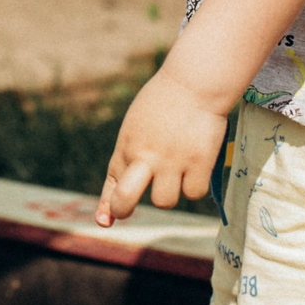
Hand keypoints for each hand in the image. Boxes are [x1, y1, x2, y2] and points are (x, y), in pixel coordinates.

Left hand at [97, 69, 228, 227]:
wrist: (195, 82)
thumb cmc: (165, 101)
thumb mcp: (138, 124)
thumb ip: (133, 151)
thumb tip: (135, 175)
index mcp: (127, 145)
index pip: (112, 181)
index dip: (106, 205)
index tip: (104, 221)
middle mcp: (145, 156)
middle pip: (125, 199)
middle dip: (123, 209)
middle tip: (127, 210)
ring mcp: (172, 161)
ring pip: (164, 201)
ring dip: (170, 192)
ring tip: (177, 171)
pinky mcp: (199, 163)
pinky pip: (193, 193)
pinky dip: (194, 185)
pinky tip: (196, 167)